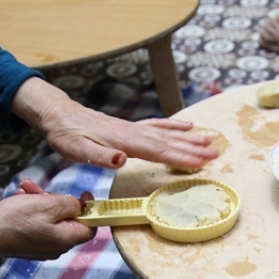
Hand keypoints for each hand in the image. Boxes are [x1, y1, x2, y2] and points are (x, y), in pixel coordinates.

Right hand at [0, 190, 95, 277]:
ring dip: (41, 202)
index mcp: (66, 239)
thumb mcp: (48, 204)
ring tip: (27, 189)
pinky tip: (20, 198)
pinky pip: (38, 225)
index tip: (82, 194)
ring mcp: (43, 248)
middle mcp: (57, 247)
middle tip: (43, 190)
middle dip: (57, 201)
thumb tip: (81, 206)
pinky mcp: (29, 245)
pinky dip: (32, 210)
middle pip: (69, 221)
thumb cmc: (15, 219)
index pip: (90, 227)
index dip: (89, 209)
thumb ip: (71, 204)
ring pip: (51, 220)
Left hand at [11, 77, 217, 170]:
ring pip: (167, 133)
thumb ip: (100, 156)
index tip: (201, 162)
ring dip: (189, 139)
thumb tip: (122, 160)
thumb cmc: (68, 136)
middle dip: (194, 149)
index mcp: (125, 141)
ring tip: (211, 141)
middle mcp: (134, 132)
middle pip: (169, 142)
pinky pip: (158, 125)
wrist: (61, 116)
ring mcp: (134, 128)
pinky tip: (188, 126)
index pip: (159, 151)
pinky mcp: (131, 127)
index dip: (181, 157)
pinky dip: (174, 126)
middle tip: (216, 154)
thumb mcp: (78, 150)